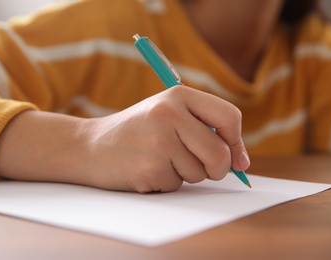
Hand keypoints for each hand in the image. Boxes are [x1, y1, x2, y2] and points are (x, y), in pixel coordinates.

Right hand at [0, 86, 248, 191]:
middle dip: (216, 168)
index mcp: (178, 96)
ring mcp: (158, 142)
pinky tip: (146, 169)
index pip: (229, 117)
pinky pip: (177, 185)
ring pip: (200, 173)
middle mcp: (169, 114)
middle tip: (203, 168)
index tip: (238, 159)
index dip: (237, 142)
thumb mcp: (168, 114)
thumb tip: (241, 161)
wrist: (90, 146)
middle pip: (220, 154)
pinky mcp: (149, 169)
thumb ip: (204, 128)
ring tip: (159, 159)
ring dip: (185, 174)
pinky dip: (166, 183)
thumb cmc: (136, 131)